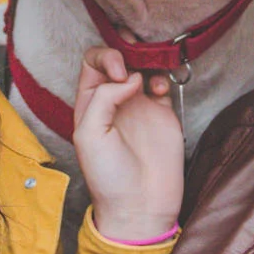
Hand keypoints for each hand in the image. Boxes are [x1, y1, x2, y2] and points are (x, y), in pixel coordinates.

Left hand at [73, 47, 183, 241]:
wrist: (141, 206)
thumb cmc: (108, 177)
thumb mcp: (89, 136)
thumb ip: (103, 98)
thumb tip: (130, 76)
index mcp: (89, 104)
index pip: (93, 63)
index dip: (106, 58)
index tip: (120, 73)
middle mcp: (114, 100)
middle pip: (118, 58)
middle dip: (126, 46)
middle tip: (136, 52)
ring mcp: (139, 106)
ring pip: (142, 66)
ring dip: (147, 57)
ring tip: (151, 60)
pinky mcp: (163, 114)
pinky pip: (163, 83)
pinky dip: (162, 77)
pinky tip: (159, 89)